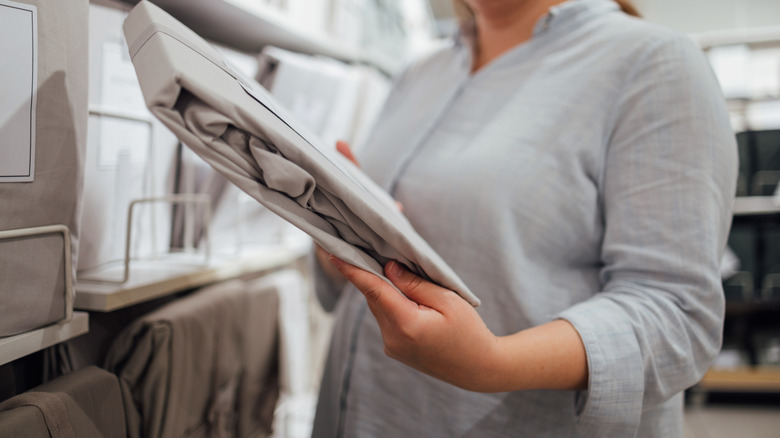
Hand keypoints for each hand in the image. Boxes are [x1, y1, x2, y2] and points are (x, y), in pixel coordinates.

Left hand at [329, 257, 504, 391]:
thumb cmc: (469, 332)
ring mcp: (392, 347)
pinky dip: (390, 305)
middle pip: (374, 297)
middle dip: (371, 274)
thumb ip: (415, 283)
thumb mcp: (447, 300)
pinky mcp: (395, 350)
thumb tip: (388, 268)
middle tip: (370, 249)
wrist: (479, 369)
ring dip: (383, 290)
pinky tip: (405, 296)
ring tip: (396, 272)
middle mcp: (392, 338)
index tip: (333, 254)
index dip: (352, 270)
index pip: (373, 290)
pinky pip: (386, 320)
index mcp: (406, 324)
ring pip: (379, 308)